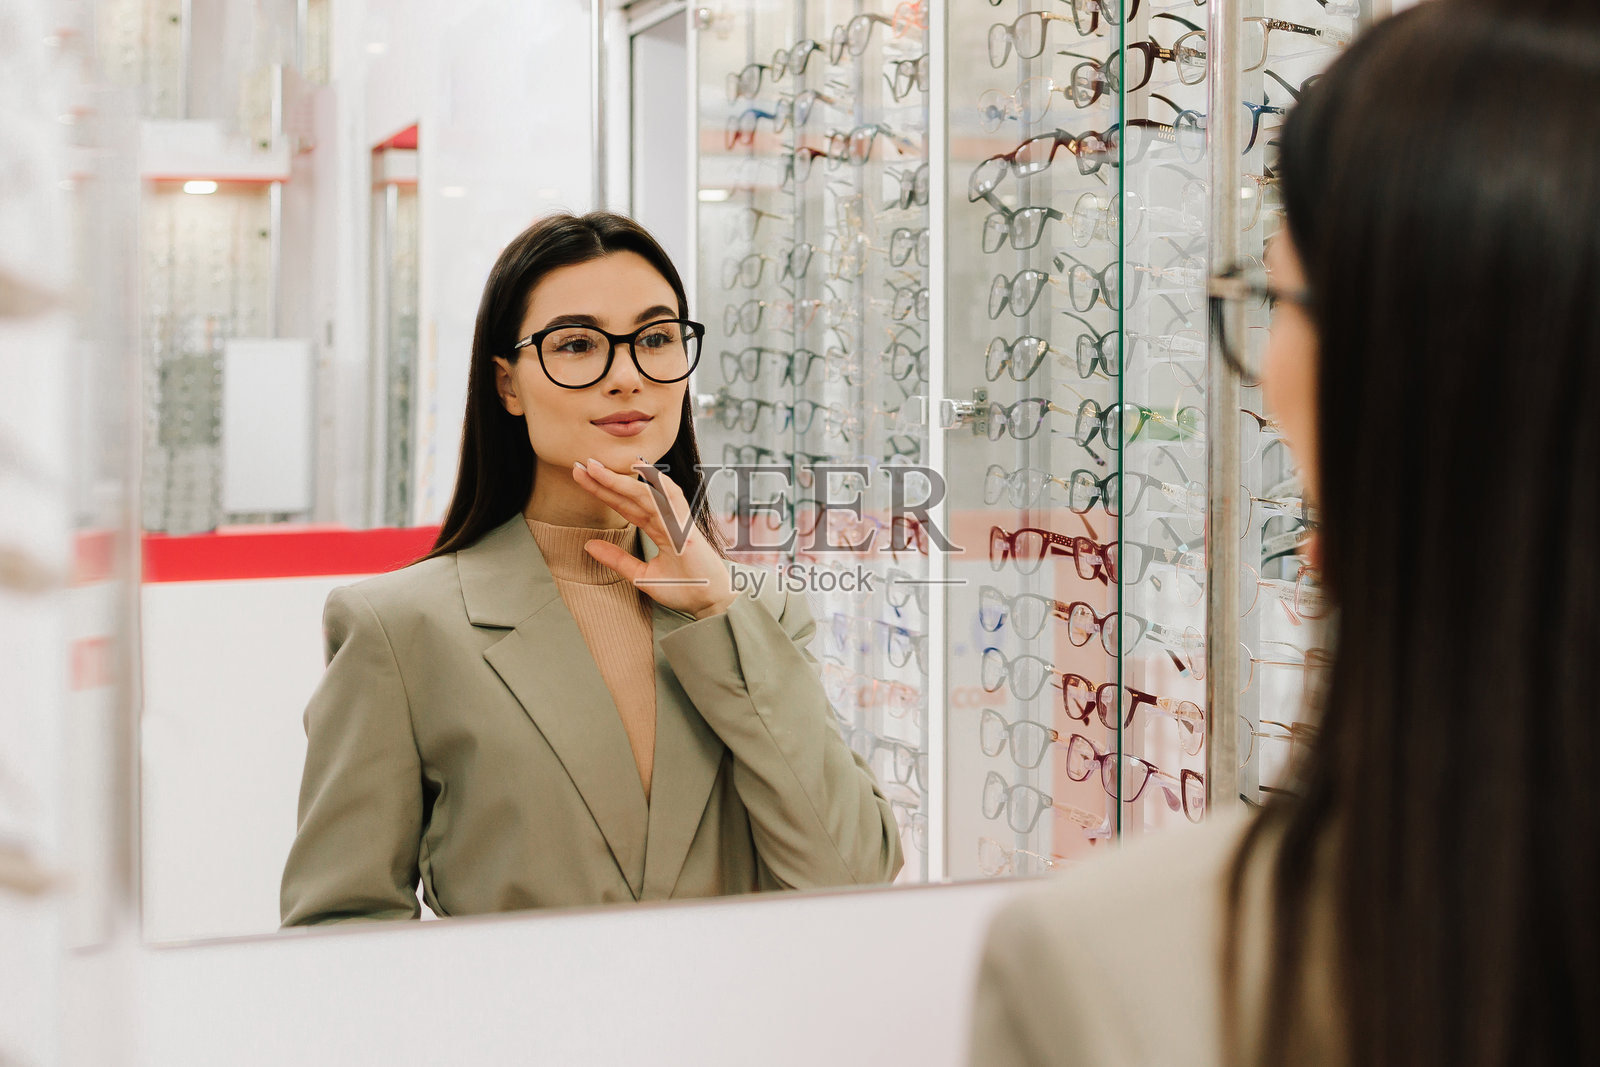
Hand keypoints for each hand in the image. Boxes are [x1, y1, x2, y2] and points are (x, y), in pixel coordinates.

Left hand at [571, 456, 737, 619]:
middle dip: (605, 480)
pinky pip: (672, 501)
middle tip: (580, 465)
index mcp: (657, 528)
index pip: (625, 505)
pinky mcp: (687, 529)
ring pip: (646, 494)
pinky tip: (641, 470)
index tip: (581, 477)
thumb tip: (588, 545)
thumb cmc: (684, 588)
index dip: (603, 491)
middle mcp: (666, 520)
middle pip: (631, 494)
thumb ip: (617, 559)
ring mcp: (677, 522)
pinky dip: (658, 484)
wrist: (710, 602)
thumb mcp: (640, 576)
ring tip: (596, 468)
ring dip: (621, 480)